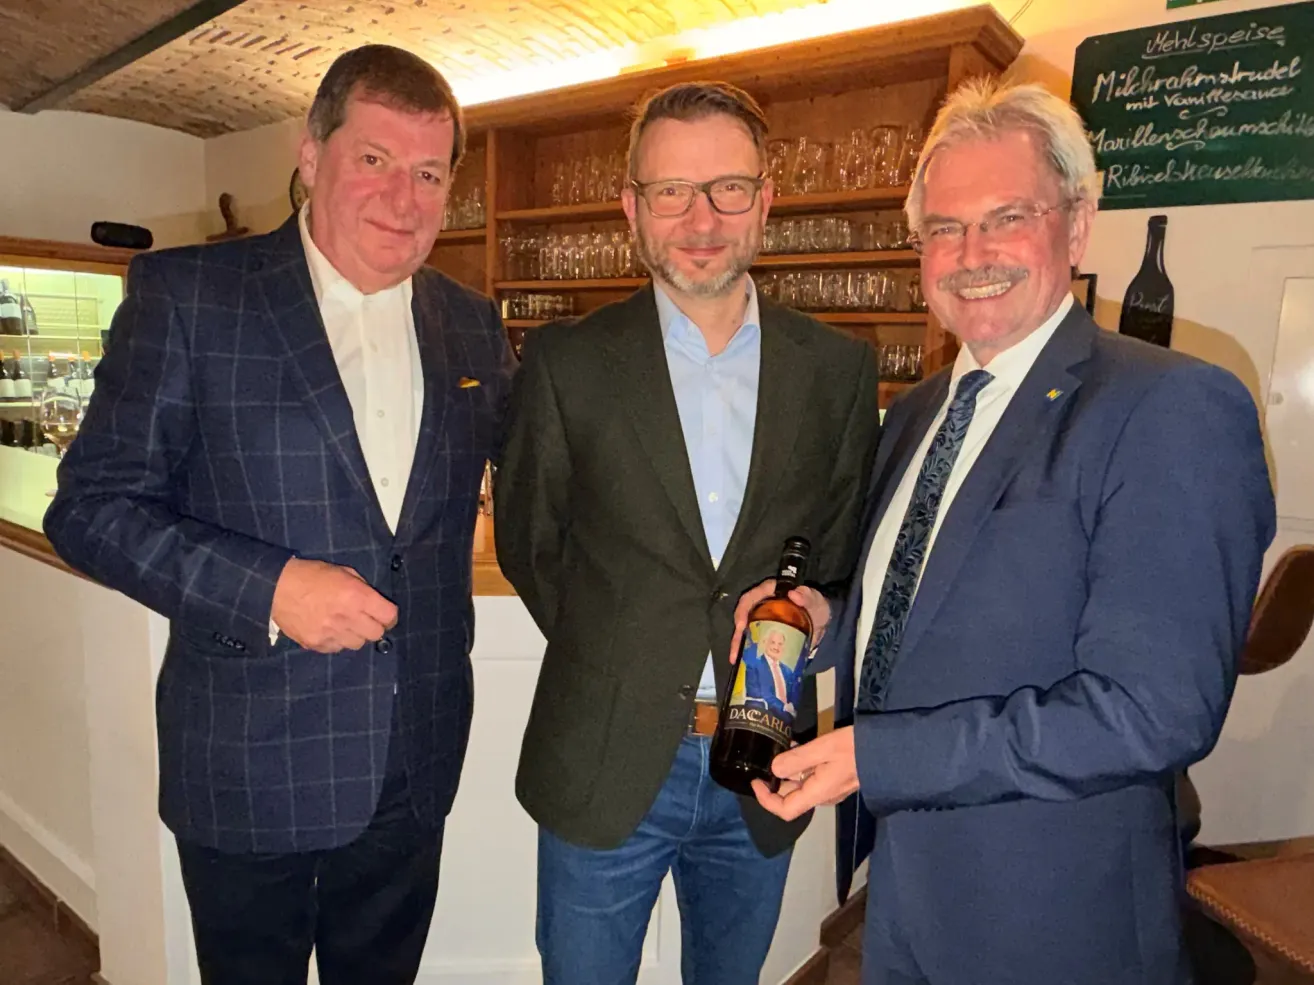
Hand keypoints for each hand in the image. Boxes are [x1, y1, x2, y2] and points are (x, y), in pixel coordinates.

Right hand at [270, 558, 398, 653]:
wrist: (276, 588)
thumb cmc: (312, 575)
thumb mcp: (343, 572)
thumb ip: (362, 587)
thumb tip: (375, 602)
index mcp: (357, 596)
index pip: (388, 616)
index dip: (390, 616)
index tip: (385, 615)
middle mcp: (347, 618)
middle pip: (376, 634)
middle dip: (375, 627)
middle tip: (365, 620)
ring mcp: (331, 634)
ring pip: (357, 644)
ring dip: (355, 635)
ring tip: (344, 624)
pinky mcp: (317, 644)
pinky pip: (337, 649)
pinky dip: (337, 641)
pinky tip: (329, 630)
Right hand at [728, 579, 831, 664]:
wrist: (823, 621)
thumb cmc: (816, 605)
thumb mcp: (814, 599)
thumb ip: (807, 596)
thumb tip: (794, 594)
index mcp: (769, 592)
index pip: (750, 598)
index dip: (742, 610)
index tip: (741, 626)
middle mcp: (761, 605)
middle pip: (743, 617)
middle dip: (737, 634)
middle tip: (736, 650)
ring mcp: (762, 620)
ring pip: (745, 631)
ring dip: (738, 645)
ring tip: (736, 659)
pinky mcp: (765, 634)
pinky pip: (753, 641)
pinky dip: (748, 651)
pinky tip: (745, 663)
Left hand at [751, 727, 858, 821]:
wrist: (888, 750)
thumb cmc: (855, 748)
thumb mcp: (823, 748)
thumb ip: (797, 759)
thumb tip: (774, 770)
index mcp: (818, 794)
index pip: (785, 810)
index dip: (766, 799)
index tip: (756, 780)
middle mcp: (823, 796)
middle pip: (791, 796)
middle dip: (776, 779)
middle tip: (768, 756)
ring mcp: (831, 789)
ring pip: (802, 785)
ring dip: (789, 770)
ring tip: (784, 747)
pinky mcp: (837, 779)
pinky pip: (813, 778)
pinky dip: (802, 766)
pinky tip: (800, 747)